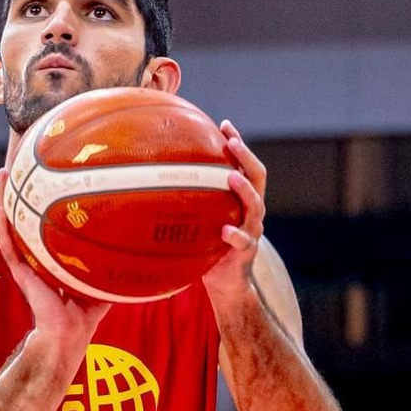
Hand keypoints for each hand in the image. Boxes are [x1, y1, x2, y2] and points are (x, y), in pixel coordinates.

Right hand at [0, 170, 109, 362]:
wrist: (69, 333)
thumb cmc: (84, 313)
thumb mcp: (101, 280)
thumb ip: (111, 263)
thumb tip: (138, 246)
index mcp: (51, 257)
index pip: (42, 224)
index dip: (39, 202)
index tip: (41, 178)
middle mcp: (35, 256)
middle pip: (22, 217)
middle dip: (19, 192)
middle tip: (15, 167)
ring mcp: (26, 263)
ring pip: (9, 226)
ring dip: (3, 201)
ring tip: (0, 176)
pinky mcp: (21, 273)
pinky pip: (8, 246)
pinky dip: (3, 228)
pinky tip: (1, 208)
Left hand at [200, 120, 264, 312]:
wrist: (227, 285)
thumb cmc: (209, 249)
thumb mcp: (200, 221)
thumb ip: (191, 201)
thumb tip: (152, 179)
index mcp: (242, 201)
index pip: (246, 166)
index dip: (239, 145)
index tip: (224, 125)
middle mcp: (252, 213)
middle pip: (258, 178)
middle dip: (246, 157)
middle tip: (231, 142)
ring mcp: (252, 232)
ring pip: (256, 207)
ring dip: (244, 191)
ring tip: (231, 177)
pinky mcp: (246, 254)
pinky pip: (243, 242)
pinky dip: (235, 235)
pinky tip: (225, 230)